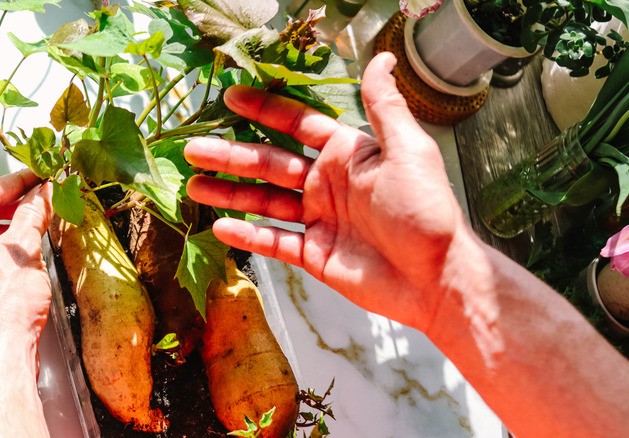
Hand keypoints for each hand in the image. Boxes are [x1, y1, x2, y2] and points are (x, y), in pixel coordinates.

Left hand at [0, 169, 52, 375]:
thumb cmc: (5, 310)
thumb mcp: (26, 251)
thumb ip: (34, 215)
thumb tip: (45, 193)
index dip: (19, 180)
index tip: (42, 175)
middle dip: (6, 200)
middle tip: (36, 195)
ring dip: (1, 223)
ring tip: (31, 222)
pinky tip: (19, 251)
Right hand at [184, 53, 467, 331]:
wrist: (434, 277)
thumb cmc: (425, 211)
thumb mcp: (407, 151)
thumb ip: (384, 107)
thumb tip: (382, 59)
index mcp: (345, 155)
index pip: (296, 125)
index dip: (264, 112)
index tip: (231, 100)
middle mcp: (326, 184)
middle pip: (269, 164)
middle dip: (231, 155)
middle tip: (194, 148)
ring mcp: (318, 219)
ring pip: (264, 201)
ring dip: (230, 192)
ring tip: (194, 185)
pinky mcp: (314, 254)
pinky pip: (274, 242)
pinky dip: (248, 235)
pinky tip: (221, 226)